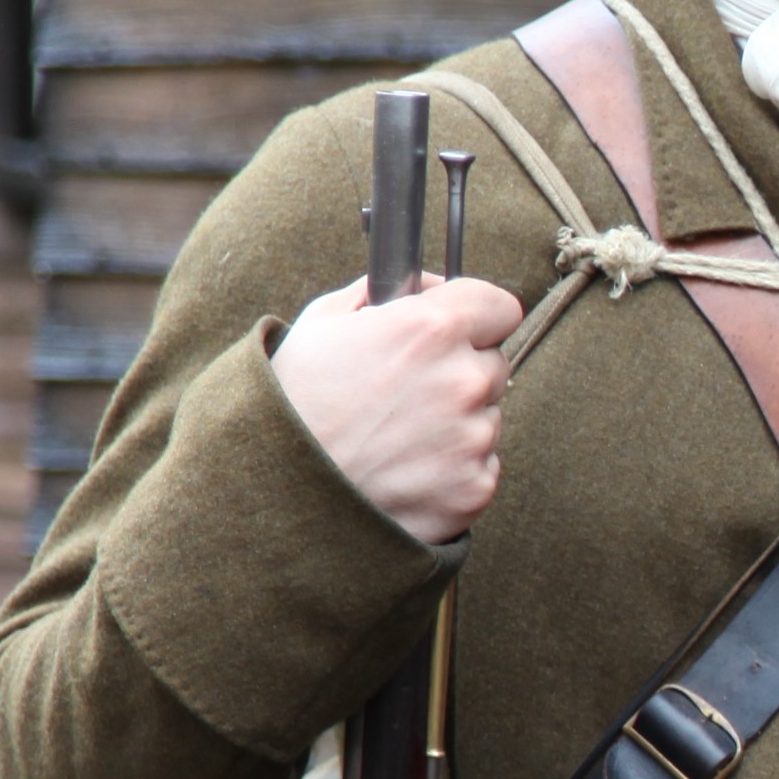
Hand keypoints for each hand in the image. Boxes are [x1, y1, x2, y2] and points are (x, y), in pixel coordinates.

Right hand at [270, 273, 523, 542]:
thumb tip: (429, 287)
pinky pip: (481, 466)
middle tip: (407, 393)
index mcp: (431, 329)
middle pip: (494, 364)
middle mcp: (463, 380)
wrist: (278, 492)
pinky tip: (405, 471)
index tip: (458, 330)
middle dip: (461, 371)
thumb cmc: (295, 402)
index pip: (501, 306)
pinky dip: (453, 470)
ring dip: (457, 423)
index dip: (477, 316)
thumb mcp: (323, 323)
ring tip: (395, 438)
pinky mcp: (474, 488)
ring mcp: (473, 438)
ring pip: (487, 418)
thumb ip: (384, 293)